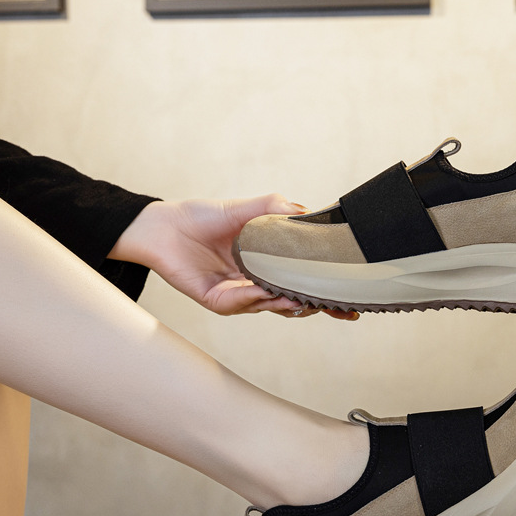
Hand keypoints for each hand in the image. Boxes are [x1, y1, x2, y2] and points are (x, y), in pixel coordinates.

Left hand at [109, 196, 358, 319]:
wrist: (163, 226)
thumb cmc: (201, 217)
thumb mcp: (245, 208)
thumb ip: (274, 208)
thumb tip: (306, 210)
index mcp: (267, 266)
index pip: (303, 284)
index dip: (328, 294)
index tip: (353, 300)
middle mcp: (257, 285)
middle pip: (294, 303)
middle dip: (317, 307)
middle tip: (337, 307)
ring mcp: (239, 296)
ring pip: (272, 306)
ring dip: (289, 303)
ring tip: (303, 299)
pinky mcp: (218, 301)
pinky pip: (242, 302)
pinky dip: (256, 297)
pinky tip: (267, 291)